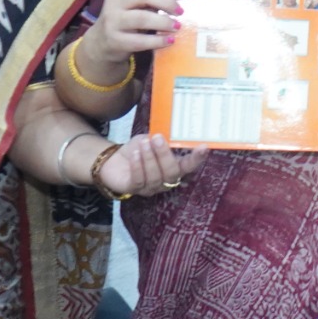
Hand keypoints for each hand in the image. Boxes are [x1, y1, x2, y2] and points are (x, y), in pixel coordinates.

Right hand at [83, 0, 184, 69]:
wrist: (102, 42)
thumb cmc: (127, 18)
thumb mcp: (135, 3)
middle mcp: (115, 0)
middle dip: (168, 2)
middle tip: (181, 12)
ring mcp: (112, 20)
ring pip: (142, 18)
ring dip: (164, 22)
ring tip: (177, 27)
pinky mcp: (114, 40)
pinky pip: (139, 40)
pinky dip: (158, 41)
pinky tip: (170, 41)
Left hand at [93, 132, 207, 197]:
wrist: (114, 160)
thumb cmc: (138, 149)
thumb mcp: (151, 139)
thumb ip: (163, 138)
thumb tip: (173, 128)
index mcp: (174, 168)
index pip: (189, 166)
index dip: (196, 159)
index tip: (204, 147)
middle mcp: (165, 181)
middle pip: (172, 173)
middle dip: (165, 155)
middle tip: (157, 138)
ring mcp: (150, 188)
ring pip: (155, 177)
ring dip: (149, 158)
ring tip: (144, 143)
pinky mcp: (133, 190)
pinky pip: (138, 180)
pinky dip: (137, 166)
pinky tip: (135, 154)